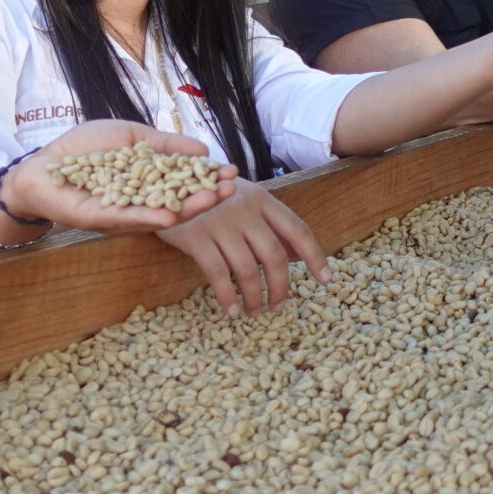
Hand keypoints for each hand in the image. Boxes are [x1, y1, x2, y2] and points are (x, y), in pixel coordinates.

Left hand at [0, 120, 237, 234]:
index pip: (185, 181)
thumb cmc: (84, 149)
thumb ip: (165, 144)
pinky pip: (128, 220)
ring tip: (212, 201)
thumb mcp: (132, 137)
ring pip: (160, 213)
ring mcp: (123, 212)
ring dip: (188, 209)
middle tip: (232, 189)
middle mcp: (141, 201)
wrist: (41, 164)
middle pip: (179, 201)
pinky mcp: (101, 219)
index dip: (208, 178)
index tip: (232, 172)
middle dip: (207, 195)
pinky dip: (149, 217)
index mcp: (149, 182)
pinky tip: (170, 216)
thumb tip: (203, 150)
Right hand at [157, 182, 328, 315]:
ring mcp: (220, 223)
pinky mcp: (195, 237)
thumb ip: (270, 224)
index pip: (297, 230)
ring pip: (247, 270)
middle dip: (281, 288)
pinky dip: (227, 297)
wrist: (166, 181)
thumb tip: (299, 255)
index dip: (315, 256)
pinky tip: (232, 311)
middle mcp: (245, 210)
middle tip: (278, 307)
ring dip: (254, 297)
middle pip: (274, 256)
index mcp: (263, 199)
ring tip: (254, 312)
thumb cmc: (212, 196)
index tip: (326, 279)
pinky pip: (218, 275)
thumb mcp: (245, 200)